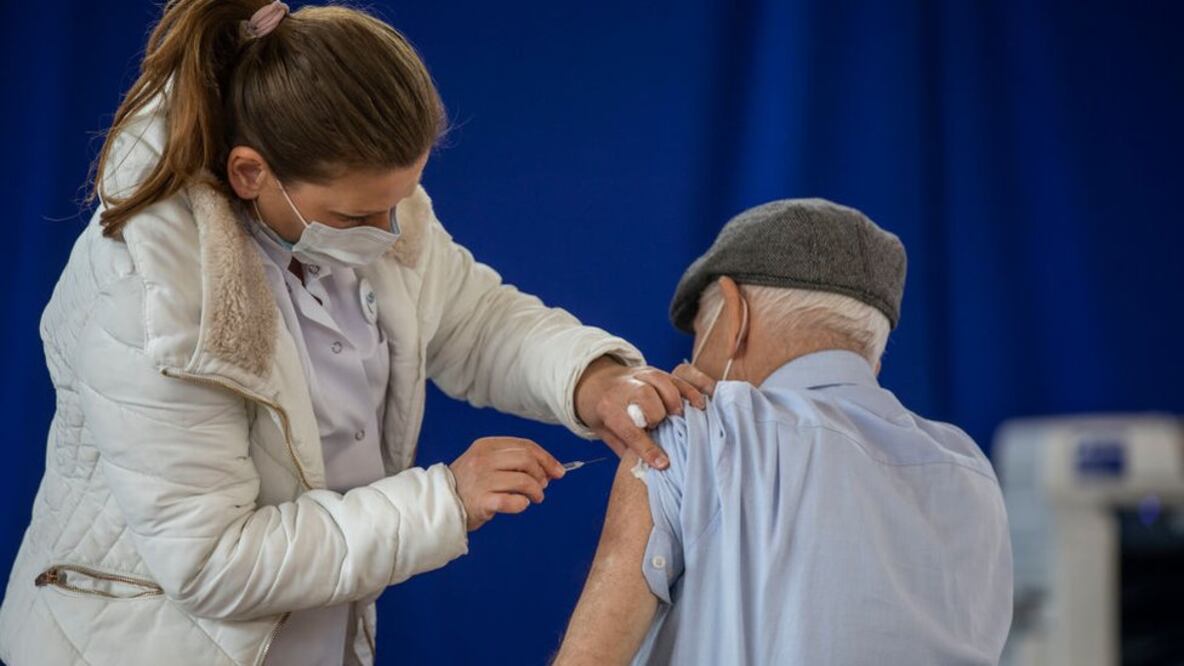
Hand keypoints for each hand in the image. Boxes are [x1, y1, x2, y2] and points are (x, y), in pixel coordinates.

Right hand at [449, 437, 565, 530]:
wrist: (440, 504)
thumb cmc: (470, 484)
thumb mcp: (486, 462)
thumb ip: (512, 460)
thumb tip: (549, 468)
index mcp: (486, 445)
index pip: (525, 446)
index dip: (546, 458)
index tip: (558, 471)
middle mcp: (483, 459)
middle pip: (527, 460)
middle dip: (542, 474)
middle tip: (543, 486)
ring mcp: (482, 480)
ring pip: (524, 481)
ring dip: (536, 491)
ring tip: (535, 498)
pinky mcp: (482, 501)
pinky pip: (513, 502)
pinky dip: (522, 504)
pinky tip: (520, 505)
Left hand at [574, 357, 707, 469]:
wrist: (595, 381)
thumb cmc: (603, 412)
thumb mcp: (604, 432)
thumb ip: (624, 448)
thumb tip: (645, 469)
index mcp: (608, 407)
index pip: (629, 429)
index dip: (647, 448)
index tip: (663, 463)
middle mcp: (624, 387)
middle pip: (645, 397)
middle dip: (657, 415)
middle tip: (660, 428)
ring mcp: (641, 375)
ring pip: (663, 383)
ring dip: (675, 401)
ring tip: (681, 417)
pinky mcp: (656, 370)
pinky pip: (676, 377)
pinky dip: (689, 390)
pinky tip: (698, 404)